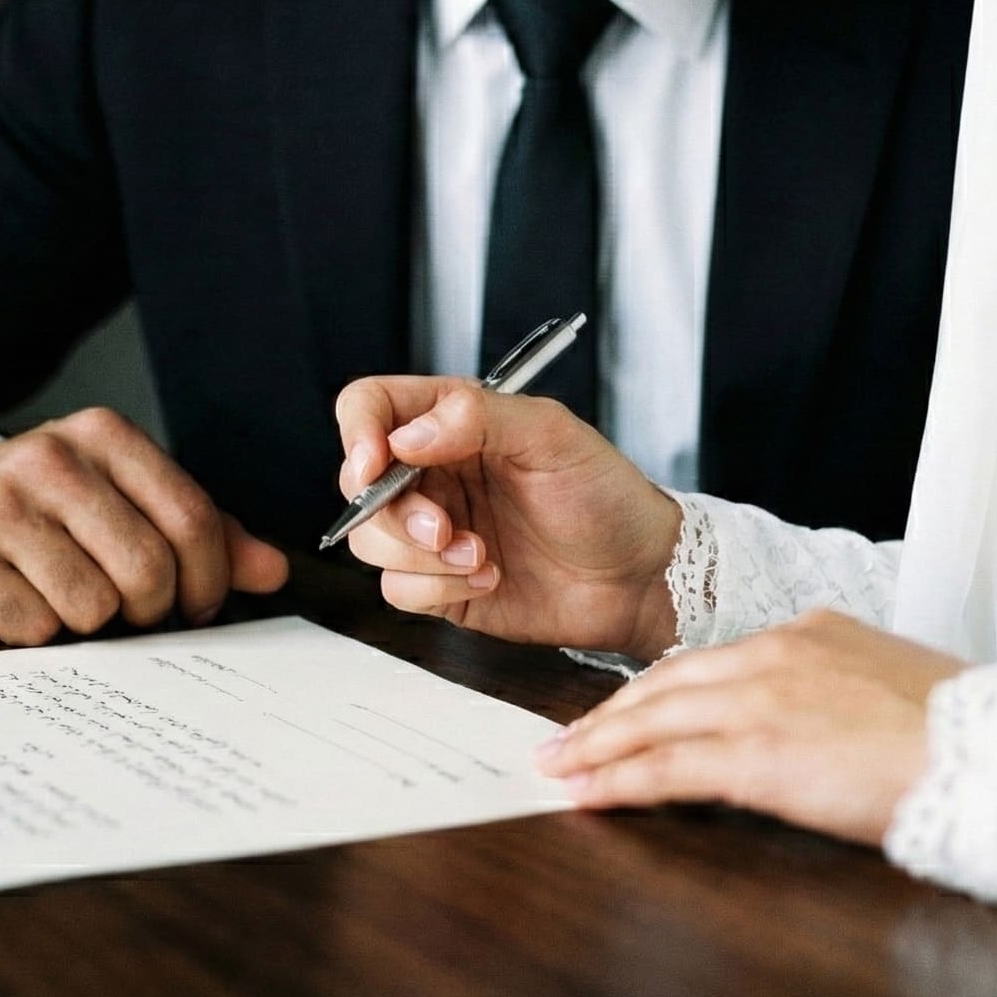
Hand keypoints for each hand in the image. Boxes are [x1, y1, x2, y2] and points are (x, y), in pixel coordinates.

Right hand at [0, 407, 288, 645]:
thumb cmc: (48, 508)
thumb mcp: (123, 497)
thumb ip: (201, 530)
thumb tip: (272, 570)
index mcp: (103, 435)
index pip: (190, 518)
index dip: (208, 579)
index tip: (199, 606)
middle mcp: (49, 458)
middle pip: (146, 568)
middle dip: (151, 609)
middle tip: (134, 613)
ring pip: (90, 605)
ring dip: (89, 623)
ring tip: (69, 598)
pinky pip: (33, 628)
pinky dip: (37, 633)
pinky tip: (21, 603)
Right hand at [333, 376, 682, 660]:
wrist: (638, 576)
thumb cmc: (605, 495)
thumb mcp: (551, 435)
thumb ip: (477, 416)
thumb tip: (406, 435)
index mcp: (452, 422)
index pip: (371, 407)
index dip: (357, 432)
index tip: (373, 462)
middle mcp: (434, 473)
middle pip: (358, 484)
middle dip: (394, 512)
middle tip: (444, 528)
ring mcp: (434, 531)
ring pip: (370, 541)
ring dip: (420, 556)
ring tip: (479, 555)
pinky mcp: (440, 585)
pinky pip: (398, 589)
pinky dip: (438, 589)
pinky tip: (487, 578)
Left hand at [535, 610, 966, 844]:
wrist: (994, 750)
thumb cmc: (961, 732)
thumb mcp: (889, 684)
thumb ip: (836, 688)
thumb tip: (814, 717)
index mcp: (809, 631)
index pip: (709, 660)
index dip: (658, 690)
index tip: (624, 710)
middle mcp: (775, 653)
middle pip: (667, 684)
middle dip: (609, 715)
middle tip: (564, 740)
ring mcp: (763, 701)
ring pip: (654, 720)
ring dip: (599, 748)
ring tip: (559, 769)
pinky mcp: (759, 756)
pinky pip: (669, 769)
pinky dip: (620, 782)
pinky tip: (588, 796)